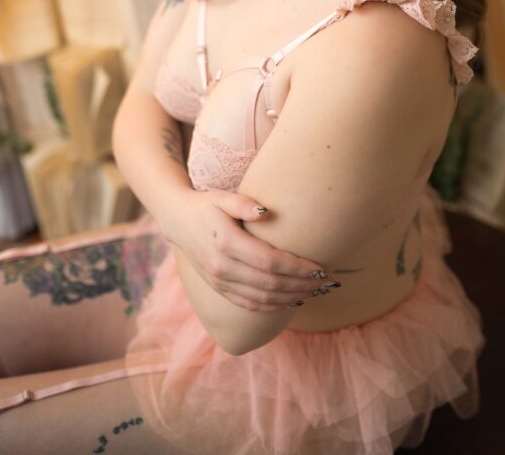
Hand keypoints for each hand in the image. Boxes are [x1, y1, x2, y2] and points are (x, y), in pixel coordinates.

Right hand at [164, 187, 334, 311]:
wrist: (178, 221)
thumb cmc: (207, 205)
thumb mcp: (223, 197)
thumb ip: (243, 202)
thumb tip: (266, 212)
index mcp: (226, 243)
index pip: (270, 261)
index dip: (297, 268)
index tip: (320, 267)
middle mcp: (222, 267)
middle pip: (270, 283)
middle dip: (301, 285)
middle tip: (327, 283)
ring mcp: (219, 282)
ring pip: (262, 298)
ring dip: (292, 298)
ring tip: (316, 293)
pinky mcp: (219, 289)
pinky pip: (249, 305)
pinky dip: (273, 307)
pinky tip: (292, 301)